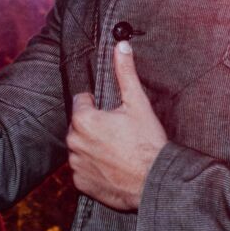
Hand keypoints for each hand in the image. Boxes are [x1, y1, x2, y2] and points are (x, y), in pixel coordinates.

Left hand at [66, 42, 167, 211]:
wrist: (155, 182)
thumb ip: (125, 73)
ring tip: (116, 151)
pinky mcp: (81, 184)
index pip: (81, 102)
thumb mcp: (138, 103)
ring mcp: (76, 165)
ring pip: (80, 147)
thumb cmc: (147, 143)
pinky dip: (93, 168)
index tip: (113, 115)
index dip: (98, 106)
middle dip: (94, 126)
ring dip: (92, 147)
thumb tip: (121, 46)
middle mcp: (74, 142)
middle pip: (79, 125)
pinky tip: (111, 167)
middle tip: (118, 133)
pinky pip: (82, 170)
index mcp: (83, 120)